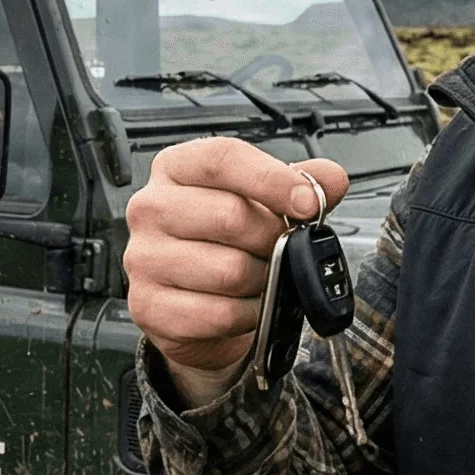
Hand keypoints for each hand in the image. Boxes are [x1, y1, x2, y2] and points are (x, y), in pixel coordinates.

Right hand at [125, 137, 349, 405]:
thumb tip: (331, 179)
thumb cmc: (233, 240)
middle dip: (273, 238)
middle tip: (284, 247)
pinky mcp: (148, 306)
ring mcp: (143, 259)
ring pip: (228, 270)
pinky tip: (248, 305)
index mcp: (178, 168)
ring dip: (263, 279)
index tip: (307, 203)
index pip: (222, 159)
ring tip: (264, 276)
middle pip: (229, 216)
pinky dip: (248, 314)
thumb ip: (303, 183)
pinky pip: (218, 313)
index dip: (272, 180)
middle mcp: (152, 208)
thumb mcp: (268, 201)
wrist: (201, 300)